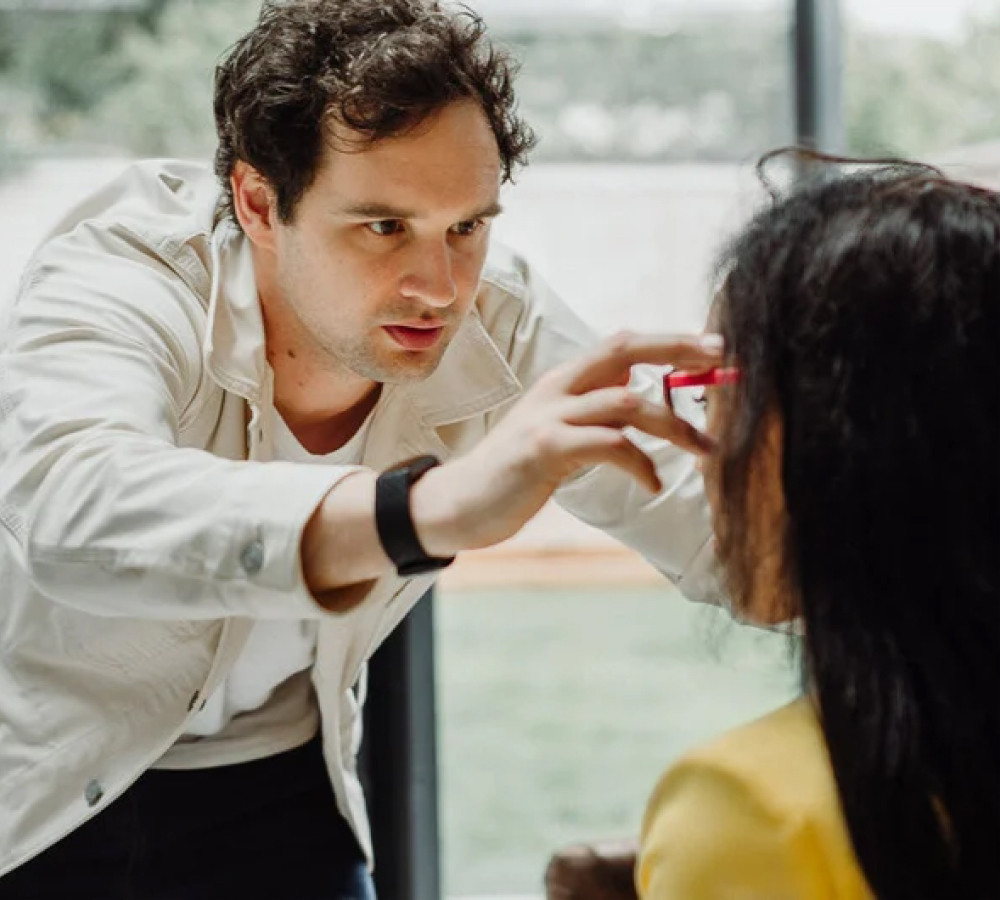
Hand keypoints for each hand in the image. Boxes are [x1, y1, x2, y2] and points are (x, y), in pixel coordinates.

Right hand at [411, 331, 722, 554]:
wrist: (461, 501)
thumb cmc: (515, 470)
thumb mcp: (556, 428)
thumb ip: (591, 404)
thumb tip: (632, 381)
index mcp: (562, 381)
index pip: (622, 344)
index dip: (669, 340)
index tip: (714, 345)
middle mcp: (557, 388)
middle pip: (623, 350)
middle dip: (676, 350)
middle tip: (721, 359)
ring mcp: (549, 416)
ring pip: (627, 402)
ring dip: (675, 425)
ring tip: (706, 450)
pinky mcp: (545, 448)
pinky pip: (609, 445)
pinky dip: (640, 464)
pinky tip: (650, 485)